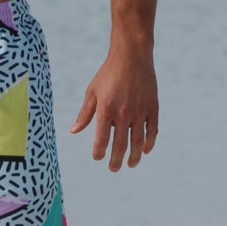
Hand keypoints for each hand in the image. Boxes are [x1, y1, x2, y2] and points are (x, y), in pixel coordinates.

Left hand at [70, 52, 157, 170]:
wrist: (132, 56)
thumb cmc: (108, 74)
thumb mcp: (92, 91)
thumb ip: (85, 113)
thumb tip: (74, 131)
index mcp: (105, 110)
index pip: (101, 139)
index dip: (98, 152)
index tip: (97, 158)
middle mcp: (123, 113)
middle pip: (120, 145)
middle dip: (116, 160)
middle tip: (113, 169)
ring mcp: (140, 111)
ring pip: (138, 142)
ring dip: (134, 156)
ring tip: (130, 165)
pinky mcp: (153, 108)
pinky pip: (152, 131)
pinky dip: (149, 142)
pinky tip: (145, 150)